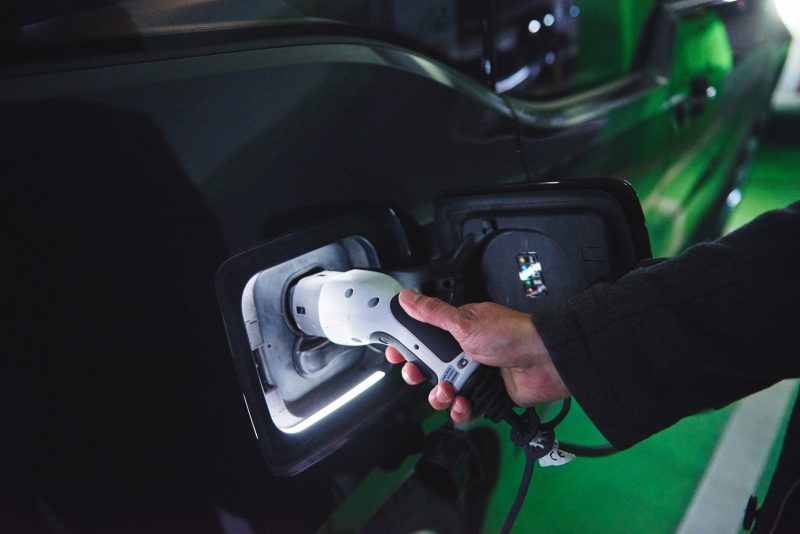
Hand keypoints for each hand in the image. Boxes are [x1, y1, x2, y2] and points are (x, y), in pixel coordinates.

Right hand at [385, 290, 569, 422]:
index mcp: (458, 329)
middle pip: (429, 368)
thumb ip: (432, 312)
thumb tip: (408, 298)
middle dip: (420, 375)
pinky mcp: (485, 396)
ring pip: (443, 391)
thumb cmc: (511, 334)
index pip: (424, 337)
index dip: (408, 346)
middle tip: (418, 374)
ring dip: (440, 395)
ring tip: (448, 391)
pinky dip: (460, 409)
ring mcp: (475, 374)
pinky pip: (463, 408)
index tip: (396, 352)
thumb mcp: (464, 322)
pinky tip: (464, 402)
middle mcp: (465, 351)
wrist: (544, 362)